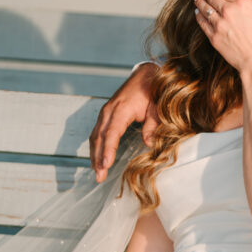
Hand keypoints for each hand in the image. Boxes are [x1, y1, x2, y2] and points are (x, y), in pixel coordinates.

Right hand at [89, 63, 159, 182]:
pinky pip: (97, 133)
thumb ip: (152, 125)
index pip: (111, 133)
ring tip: (97, 173)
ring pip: (96, 136)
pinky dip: (96, 147)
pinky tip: (97, 159)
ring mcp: (105, 112)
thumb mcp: (157, 108)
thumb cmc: (153, 91)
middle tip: (99, 177)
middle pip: (100, 137)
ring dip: (94, 155)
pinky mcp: (106, 114)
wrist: (145, 75)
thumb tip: (149, 143)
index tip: (105, 164)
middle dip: (98, 158)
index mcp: (121, 109)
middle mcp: (109, 111)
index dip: (108, 150)